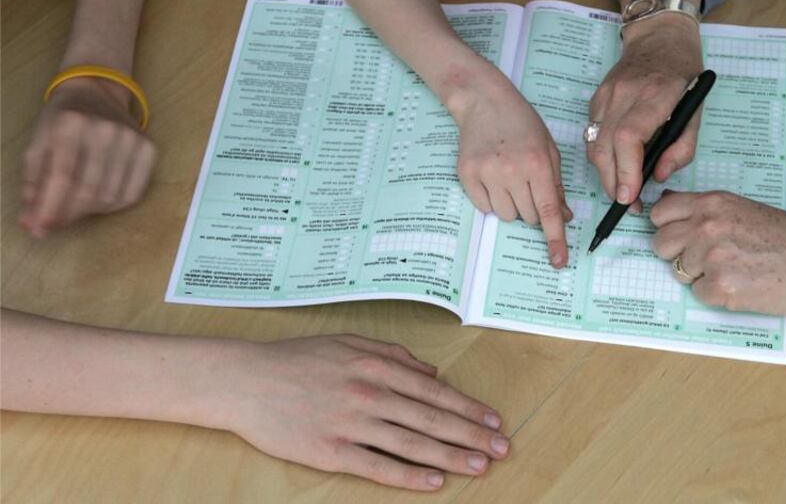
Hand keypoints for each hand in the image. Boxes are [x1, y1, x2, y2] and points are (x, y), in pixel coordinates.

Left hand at [20, 76, 156, 237]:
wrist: (97, 92)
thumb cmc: (62, 121)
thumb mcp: (39, 144)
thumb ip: (34, 184)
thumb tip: (33, 224)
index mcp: (70, 124)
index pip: (62, 176)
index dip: (51, 207)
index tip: (41, 229)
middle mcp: (105, 129)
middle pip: (89, 190)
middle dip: (69, 214)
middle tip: (56, 223)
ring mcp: (131, 139)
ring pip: (111, 197)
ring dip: (90, 211)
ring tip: (77, 206)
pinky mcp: (149, 148)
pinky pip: (134, 193)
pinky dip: (114, 206)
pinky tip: (100, 200)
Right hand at [224, 334, 508, 490]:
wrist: (245, 381)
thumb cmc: (297, 360)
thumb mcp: (348, 342)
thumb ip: (393, 355)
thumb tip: (431, 373)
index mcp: (376, 365)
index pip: (434, 392)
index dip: (468, 409)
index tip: (493, 421)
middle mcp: (369, 393)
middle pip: (431, 420)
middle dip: (472, 436)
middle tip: (502, 449)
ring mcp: (351, 423)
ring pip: (412, 444)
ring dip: (451, 457)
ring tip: (479, 466)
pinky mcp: (330, 451)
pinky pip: (378, 466)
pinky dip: (409, 475)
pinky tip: (434, 481)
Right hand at [450, 68, 572, 267]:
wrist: (484, 101)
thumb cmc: (521, 123)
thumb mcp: (548, 149)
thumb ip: (556, 184)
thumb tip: (563, 216)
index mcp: (538, 164)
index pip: (549, 211)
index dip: (555, 239)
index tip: (558, 261)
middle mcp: (512, 171)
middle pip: (528, 217)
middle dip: (532, 210)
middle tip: (527, 185)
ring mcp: (487, 174)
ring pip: (506, 215)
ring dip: (511, 205)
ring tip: (508, 177)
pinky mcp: (467, 175)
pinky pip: (484, 208)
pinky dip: (491, 200)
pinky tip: (492, 176)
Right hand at [588, 19, 702, 207]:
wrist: (659, 37)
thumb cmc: (684, 75)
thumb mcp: (696, 111)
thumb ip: (682, 147)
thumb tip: (658, 176)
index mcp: (655, 94)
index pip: (629, 137)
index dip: (626, 170)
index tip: (629, 196)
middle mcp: (625, 93)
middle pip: (605, 147)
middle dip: (613, 182)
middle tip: (627, 203)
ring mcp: (606, 95)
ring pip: (593, 145)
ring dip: (604, 173)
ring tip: (622, 189)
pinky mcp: (596, 98)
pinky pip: (592, 135)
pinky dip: (601, 155)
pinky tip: (616, 163)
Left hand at [650, 191, 785, 316]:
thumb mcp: (742, 209)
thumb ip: (706, 210)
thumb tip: (665, 207)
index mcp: (713, 203)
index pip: (660, 214)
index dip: (667, 228)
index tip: (678, 236)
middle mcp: (708, 226)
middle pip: (661, 244)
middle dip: (677, 254)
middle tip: (707, 258)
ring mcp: (713, 257)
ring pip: (680, 272)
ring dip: (701, 275)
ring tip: (735, 269)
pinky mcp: (722, 287)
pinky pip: (699, 294)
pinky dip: (716, 295)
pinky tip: (742, 285)